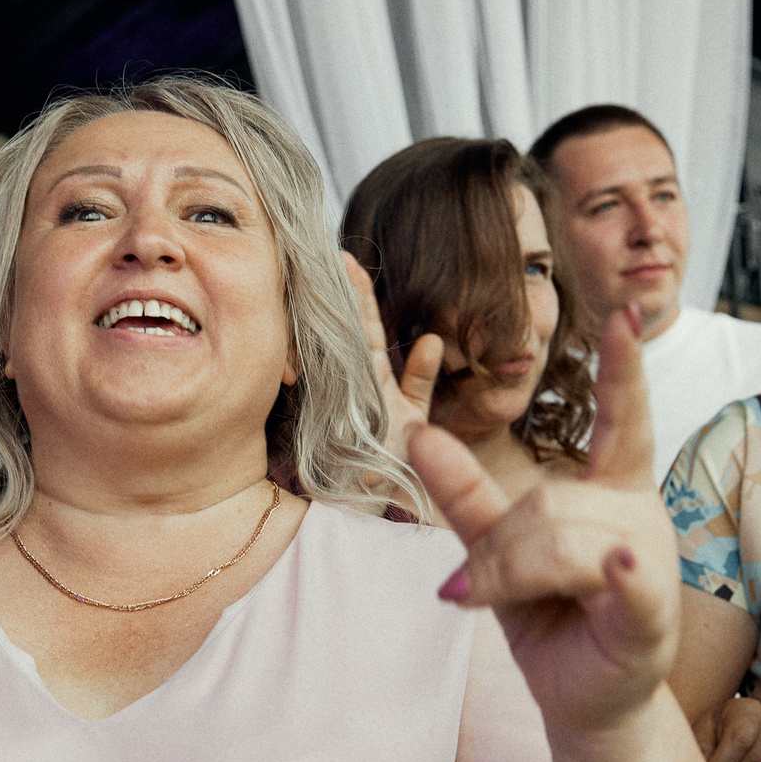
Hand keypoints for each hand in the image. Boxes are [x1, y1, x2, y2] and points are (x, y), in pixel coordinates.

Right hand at [346, 250, 443, 465]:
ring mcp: (350, 403)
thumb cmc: (398, 465)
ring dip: (340, 315)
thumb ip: (420, 380)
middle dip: (341, 292)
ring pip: (343, 351)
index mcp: (371, 380)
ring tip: (336, 273)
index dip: (358, 293)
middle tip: (330, 252)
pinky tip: (366, 334)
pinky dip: (353, 366)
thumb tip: (430, 340)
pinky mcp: (351, 426)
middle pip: (349, 331)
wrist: (389, 508)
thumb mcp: (415, 417)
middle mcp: (356, 387)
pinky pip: (349, 390)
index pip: (364, 328)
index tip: (347, 258)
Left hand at [411, 306, 677, 738]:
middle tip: (463, 586)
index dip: (625, 371)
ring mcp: (650, 563)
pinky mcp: (651, 614)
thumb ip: (467, 497)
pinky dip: (613, 575)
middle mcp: (639, 517)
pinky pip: (625, 582)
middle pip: (551, 501)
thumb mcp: (499, 553)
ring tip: (480, 600)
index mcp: (613, 493)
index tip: (625, 315)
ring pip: (562, 537)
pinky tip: (613, 567)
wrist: (585, 705)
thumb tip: (416, 434)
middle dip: (496, 546)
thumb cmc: (552, 624)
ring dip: (506, 572)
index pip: (623, 420)